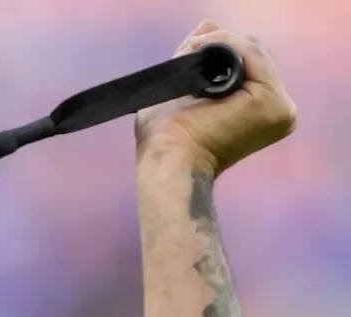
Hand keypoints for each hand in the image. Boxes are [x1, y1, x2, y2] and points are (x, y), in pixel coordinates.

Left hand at [135, 20, 296, 177]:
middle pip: (254, 57)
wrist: (168, 160)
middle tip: (187, 47)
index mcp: (263, 112)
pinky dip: (224, 43)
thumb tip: (209, 25)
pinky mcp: (271, 103)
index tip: (190, 47)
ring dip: (219, 43)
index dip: (221, 50)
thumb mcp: (181, 90)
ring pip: (252, 52)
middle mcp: (279, 111)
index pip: (250, 65)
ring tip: (190, 49)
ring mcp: (279, 108)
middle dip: (219, 45)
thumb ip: (198, 59)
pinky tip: (201, 46)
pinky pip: (251, 53)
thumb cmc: (166, 138)